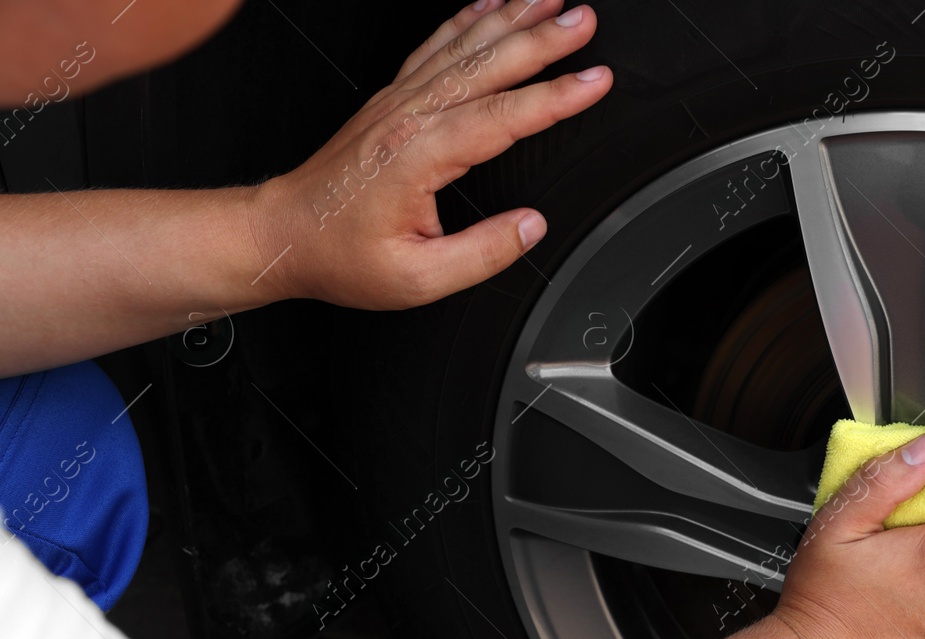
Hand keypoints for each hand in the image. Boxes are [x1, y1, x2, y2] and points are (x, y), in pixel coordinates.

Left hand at [250, 0, 609, 309]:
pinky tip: (490, 4)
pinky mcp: (392, 99)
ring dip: (513, 18)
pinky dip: (467, 18)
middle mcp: (409, 116)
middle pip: (488, 65)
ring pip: (465, 46)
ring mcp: (398, 101)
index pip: (502, 117)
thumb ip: (482, 253)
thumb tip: (530, 226)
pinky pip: (436, 46)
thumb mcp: (418, 278)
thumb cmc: (341, 255)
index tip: (594, 81)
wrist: (283, 234)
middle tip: (585, 20)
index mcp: (418, 156)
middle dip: (543, 39)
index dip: (555, 98)